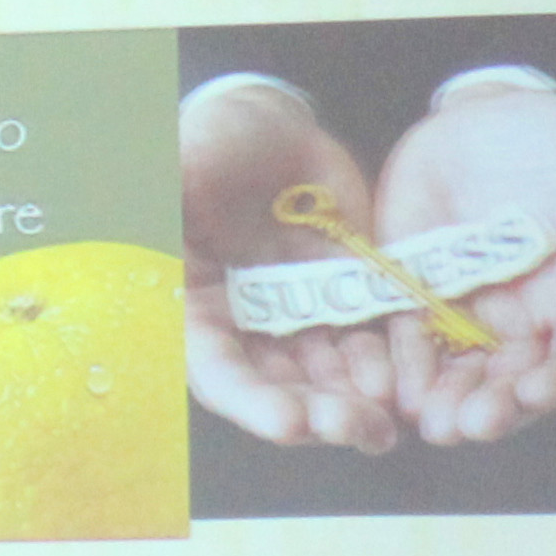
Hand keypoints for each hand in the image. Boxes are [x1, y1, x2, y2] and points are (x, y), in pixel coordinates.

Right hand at [180, 76, 416, 449]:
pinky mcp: (347, 301)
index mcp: (195, 306)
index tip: (290, 423)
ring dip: (357, 405)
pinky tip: (412, 385)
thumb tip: (143, 223)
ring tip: (388, 425)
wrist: (272, 129)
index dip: (251, 400)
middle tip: (354, 427)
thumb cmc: (212, 144)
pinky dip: (393, 370)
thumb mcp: (180, 167)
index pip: (217, 369)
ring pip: (329, 378)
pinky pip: (372, 345)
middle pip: (279, 386)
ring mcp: (300, 317)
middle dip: (316, 414)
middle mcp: (246, 326)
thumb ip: (167, 199)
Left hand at [375, 81, 555, 442]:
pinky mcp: (415, 291)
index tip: (536, 390)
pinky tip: (392, 389)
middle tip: (471, 423)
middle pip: (514, 379)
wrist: (481, 116)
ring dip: (446, 400)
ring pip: (460, 371)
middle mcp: (525, 316)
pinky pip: (408, 339)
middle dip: (495, 405)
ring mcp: (468, 308)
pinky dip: (402, 366)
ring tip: (432, 422)